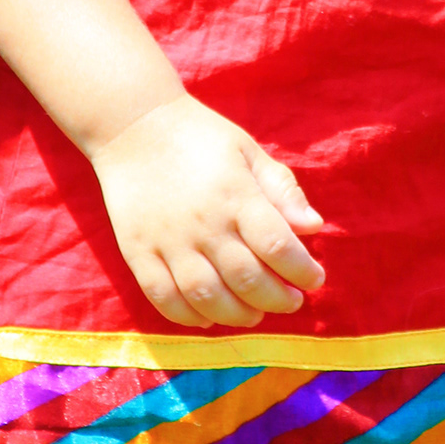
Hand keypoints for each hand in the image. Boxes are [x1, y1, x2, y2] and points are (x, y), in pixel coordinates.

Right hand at [89, 97, 325, 327]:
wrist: (131, 126)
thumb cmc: (199, 137)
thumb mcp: (247, 151)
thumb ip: (281, 190)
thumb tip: (313, 227)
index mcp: (236, 194)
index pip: (278, 246)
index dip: (302, 271)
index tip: (313, 278)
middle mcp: (203, 223)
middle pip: (247, 280)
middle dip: (278, 299)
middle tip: (291, 301)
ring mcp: (167, 241)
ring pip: (207, 297)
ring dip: (238, 315)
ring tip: (254, 313)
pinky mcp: (137, 252)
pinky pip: (164, 297)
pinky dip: (189, 317)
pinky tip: (209, 316)